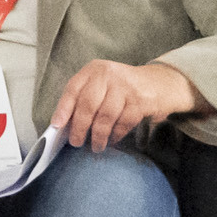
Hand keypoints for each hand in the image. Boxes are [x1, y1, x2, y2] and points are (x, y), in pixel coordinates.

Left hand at [48, 58, 196, 148]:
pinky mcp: (141, 100)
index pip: (73, 89)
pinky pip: (123, 122)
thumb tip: (65, 125)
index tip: (57, 126)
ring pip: (105, 116)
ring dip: (98, 136)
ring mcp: (126, 86)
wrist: (159, 83)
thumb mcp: (102, 85)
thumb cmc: (122, 88)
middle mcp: (108, 74)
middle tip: (76, 143)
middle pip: (88, 105)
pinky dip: (116, 135)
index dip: (63, 109)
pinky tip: (112, 140)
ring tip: (96, 146)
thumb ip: (84, 99)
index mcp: (94, 70)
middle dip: (80, 128)